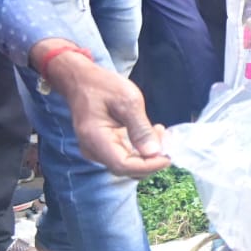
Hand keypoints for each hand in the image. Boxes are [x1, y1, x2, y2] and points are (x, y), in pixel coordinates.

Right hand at [47, 51, 169, 177]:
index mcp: (95, 139)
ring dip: (148, 155)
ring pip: (128, 165)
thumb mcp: (128, 101)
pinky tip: (151, 133)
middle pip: (127, 169)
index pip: (123, 166)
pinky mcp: (104, 148)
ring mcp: (97, 151)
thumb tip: (154, 153)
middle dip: (151, 160)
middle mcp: (93, 150)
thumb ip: (140, 128)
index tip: (168, 156)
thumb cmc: (102, 86)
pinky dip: (142, 150)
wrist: (81, 81)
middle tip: (166, 137)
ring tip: (159, 131)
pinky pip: (125, 156)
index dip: (149, 166)